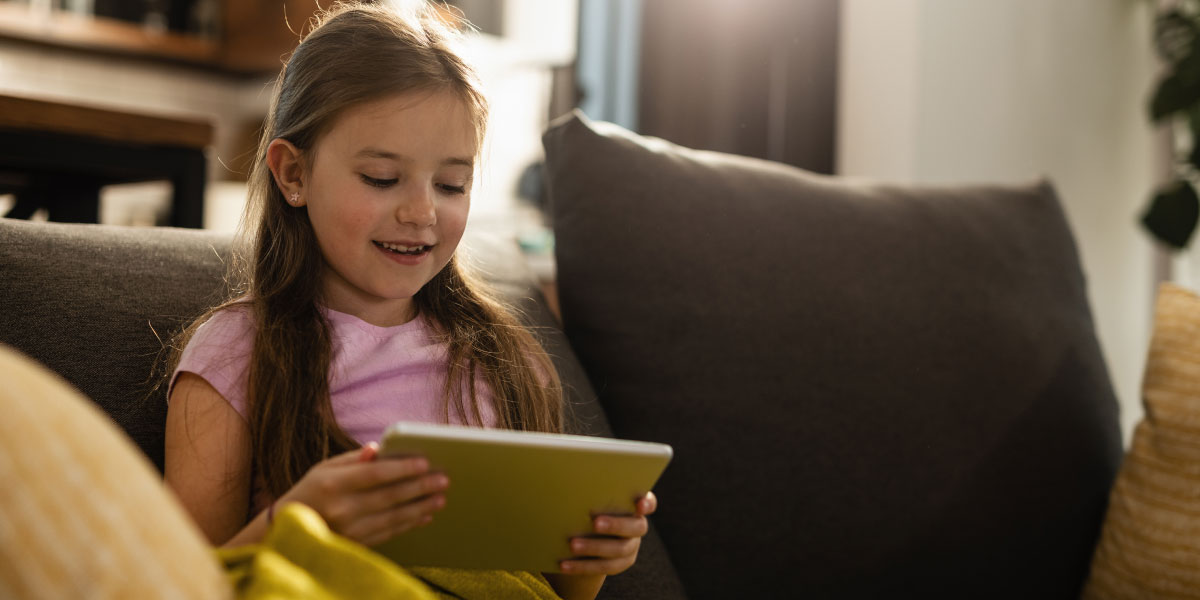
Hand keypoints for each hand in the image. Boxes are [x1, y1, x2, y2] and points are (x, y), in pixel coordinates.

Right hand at [274, 442, 448, 545]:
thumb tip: (380, 448)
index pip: (375, 474)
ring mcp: (349, 530)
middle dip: (420, 487)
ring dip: (420, 507)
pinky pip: (389, 533)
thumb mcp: (324, 469)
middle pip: (389, 496)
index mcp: (333, 484)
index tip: (425, 462)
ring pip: (393, 517)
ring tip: (440, 498)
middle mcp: (342, 509)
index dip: (402, 468)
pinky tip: (424, 515)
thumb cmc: (311, 491)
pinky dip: (409, 524)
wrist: (285, 531)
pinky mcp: (355, 545)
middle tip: (443, 479)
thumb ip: (353, 459)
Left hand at [559, 492, 657, 575]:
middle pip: (635, 527)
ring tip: (573, 545)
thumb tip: (571, 482)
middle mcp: (637, 526)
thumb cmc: (591, 505)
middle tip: (595, 523)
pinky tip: (564, 564)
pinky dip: (582, 566)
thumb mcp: (596, 498)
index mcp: (635, 506)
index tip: (640, 503)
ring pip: (618, 550)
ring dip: (594, 547)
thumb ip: (594, 494)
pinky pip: (603, 567)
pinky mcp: (620, 563)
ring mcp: (631, 546)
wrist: (589, 532)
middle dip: (615, 525)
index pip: (649, 503)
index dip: (647, 503)